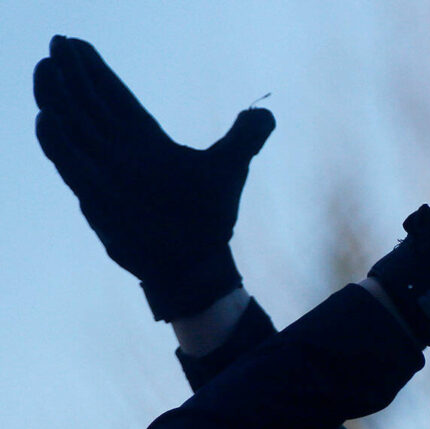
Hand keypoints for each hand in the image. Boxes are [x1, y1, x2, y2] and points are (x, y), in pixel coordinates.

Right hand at [34, 36, 274, 320]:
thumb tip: (266, 115)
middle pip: (88, 106)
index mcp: (148, 142)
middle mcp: (122, 154)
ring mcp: (107, 176)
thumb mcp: (230, 169)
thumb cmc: (210, 220)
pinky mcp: (97, 200)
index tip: (78, 45)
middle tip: (58, 45)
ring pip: (73, 130)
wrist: (196, 264)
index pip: (115, 97)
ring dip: (57, 100)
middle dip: (72, 77)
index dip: (96, 72)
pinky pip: (71, 168)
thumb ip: (245, 138)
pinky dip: (58, 145)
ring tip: (45, 69)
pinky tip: (47, 120)